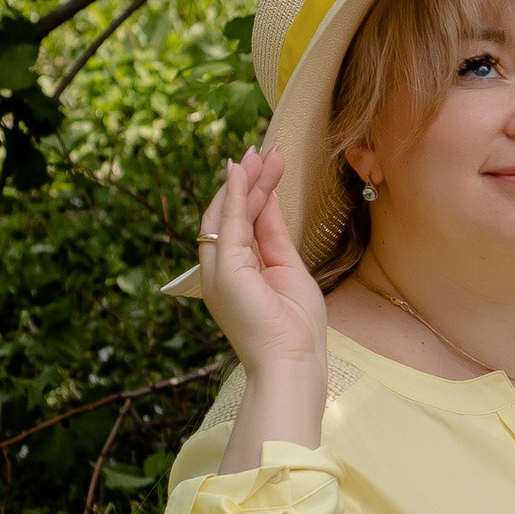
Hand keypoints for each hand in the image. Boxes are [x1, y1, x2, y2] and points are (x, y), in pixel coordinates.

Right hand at [195, 143, 329, 384]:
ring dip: (245, 180)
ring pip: (227, 213)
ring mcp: (218, 271)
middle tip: (263, 151)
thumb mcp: (288, 269)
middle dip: (246, 180)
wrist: (293, 362)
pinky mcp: (224, 270)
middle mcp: (219, 271)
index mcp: (235, 274)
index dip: (251, 194)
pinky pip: (229, 223)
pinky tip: (245, 171)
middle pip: (228, 214)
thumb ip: (273, 235)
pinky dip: (236, 193)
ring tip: (262, 153)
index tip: (266, 167)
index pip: (239, 224)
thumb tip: (267, 201)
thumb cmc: (296, 328)